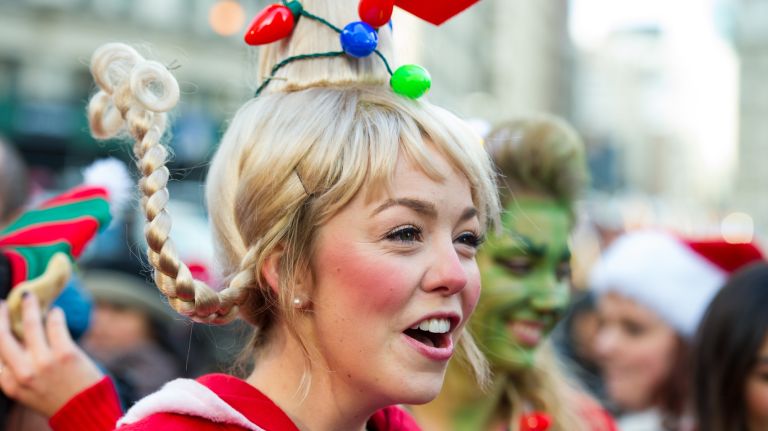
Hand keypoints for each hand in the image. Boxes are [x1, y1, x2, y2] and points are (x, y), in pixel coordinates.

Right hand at [0, 292, 103, 416]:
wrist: (85, 411)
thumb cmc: (55, 398)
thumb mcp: (26, 391)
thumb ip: (16, 371)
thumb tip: (12, 339)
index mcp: (10, 383)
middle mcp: (23, 373)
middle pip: (3, 336)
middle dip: (1, 316)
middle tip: (2, 304)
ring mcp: (44, 362)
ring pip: (31, 325)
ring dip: (29, 307)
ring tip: (28, 297)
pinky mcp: (66, 354)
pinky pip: (55, 325)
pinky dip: (54, 315)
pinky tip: (55, 311)